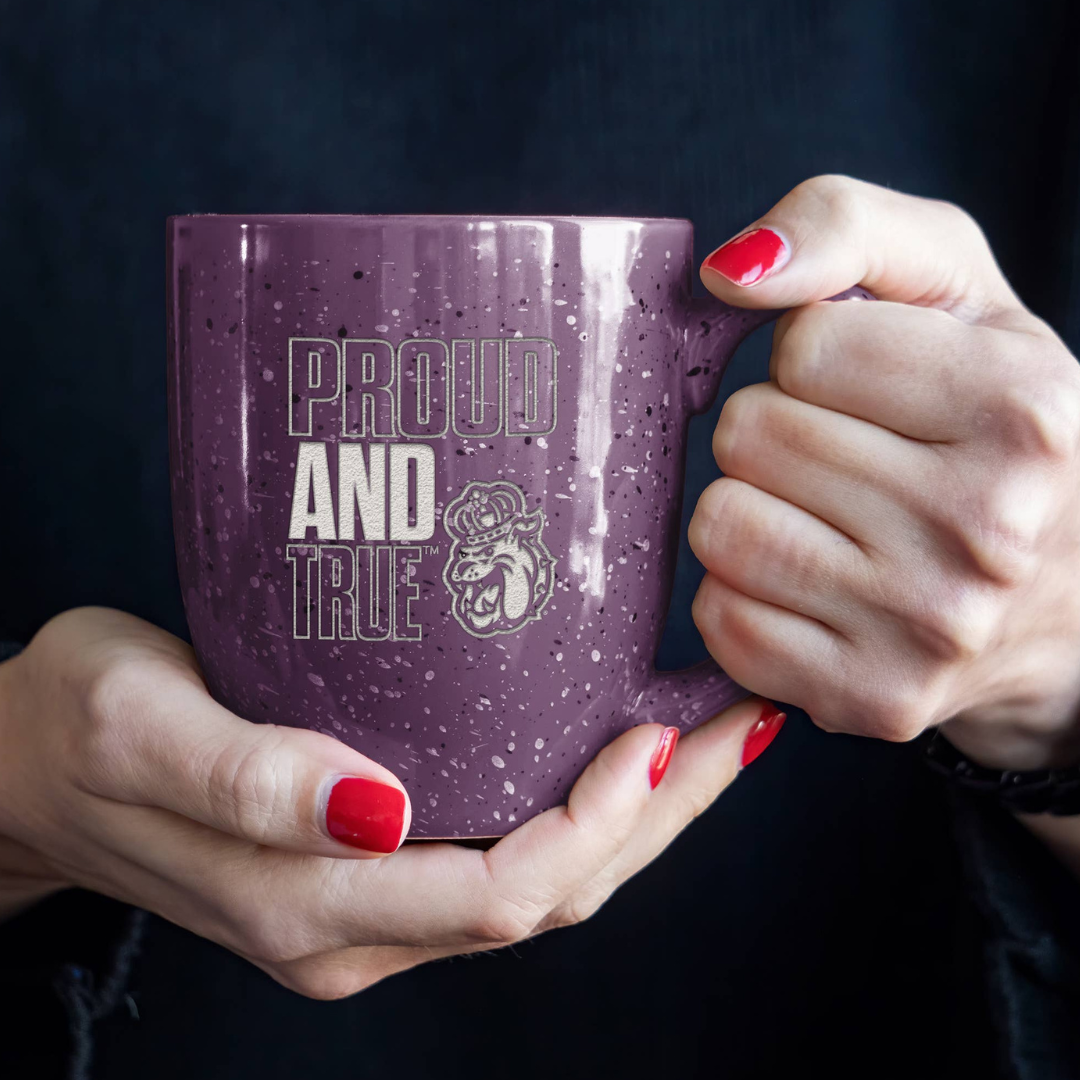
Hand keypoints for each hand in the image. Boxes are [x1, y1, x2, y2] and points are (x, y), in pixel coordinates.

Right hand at [0, 607, 777, 997]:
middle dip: (659, 816)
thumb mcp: (138, 727)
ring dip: (639, 813)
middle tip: (739, 722)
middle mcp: (357, 925)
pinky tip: (617, 747)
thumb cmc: (76, 727)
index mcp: (309, 903)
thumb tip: (375, 807)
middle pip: (551, 894)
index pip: (497, 893)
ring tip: (711, 730)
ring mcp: (370, 906)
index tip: (655, 735)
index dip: (593, 824)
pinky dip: (580, 806)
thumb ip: (246, 779)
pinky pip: (504, 854)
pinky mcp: (371, 867)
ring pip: (544, 882)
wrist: (29, 769)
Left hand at [690, 175, 1079, 770]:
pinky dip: (743, 591)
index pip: (801, 346)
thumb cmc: (993, 426)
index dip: (809, 357)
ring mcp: (929, 628)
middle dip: (774, 432)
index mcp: (1024, 407)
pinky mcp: (871, 699)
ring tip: (824, 518)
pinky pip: (720, 617)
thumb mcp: (956, 291)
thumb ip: (847, 227)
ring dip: (750, 508)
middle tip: (842, 458)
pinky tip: (811, 584)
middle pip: (749, 435)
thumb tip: (730, 270)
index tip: (861, 388)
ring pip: (721, 525)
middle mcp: (988, 526)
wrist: (1062, 595)